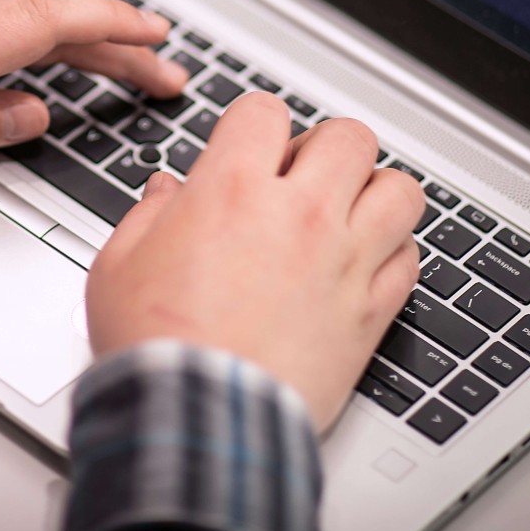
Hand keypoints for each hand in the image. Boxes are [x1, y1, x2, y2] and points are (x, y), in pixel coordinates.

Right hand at [86, 94, 421, 429]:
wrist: (197, 418)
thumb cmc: (154, 347)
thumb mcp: (119, 265)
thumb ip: (147, 215)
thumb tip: (165, 193)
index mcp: (232, 190)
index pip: (265, 112)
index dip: (254, 124)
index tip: (248, 146)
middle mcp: (299, 215)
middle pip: (350, 137)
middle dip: (325, 148)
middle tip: (302, 175)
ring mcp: (343, 262)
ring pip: (400, 191)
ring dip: (374, 193)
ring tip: (348, 212)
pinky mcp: (369, 313)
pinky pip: (410, 260)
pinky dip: (394, 254)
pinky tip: (362, 264)